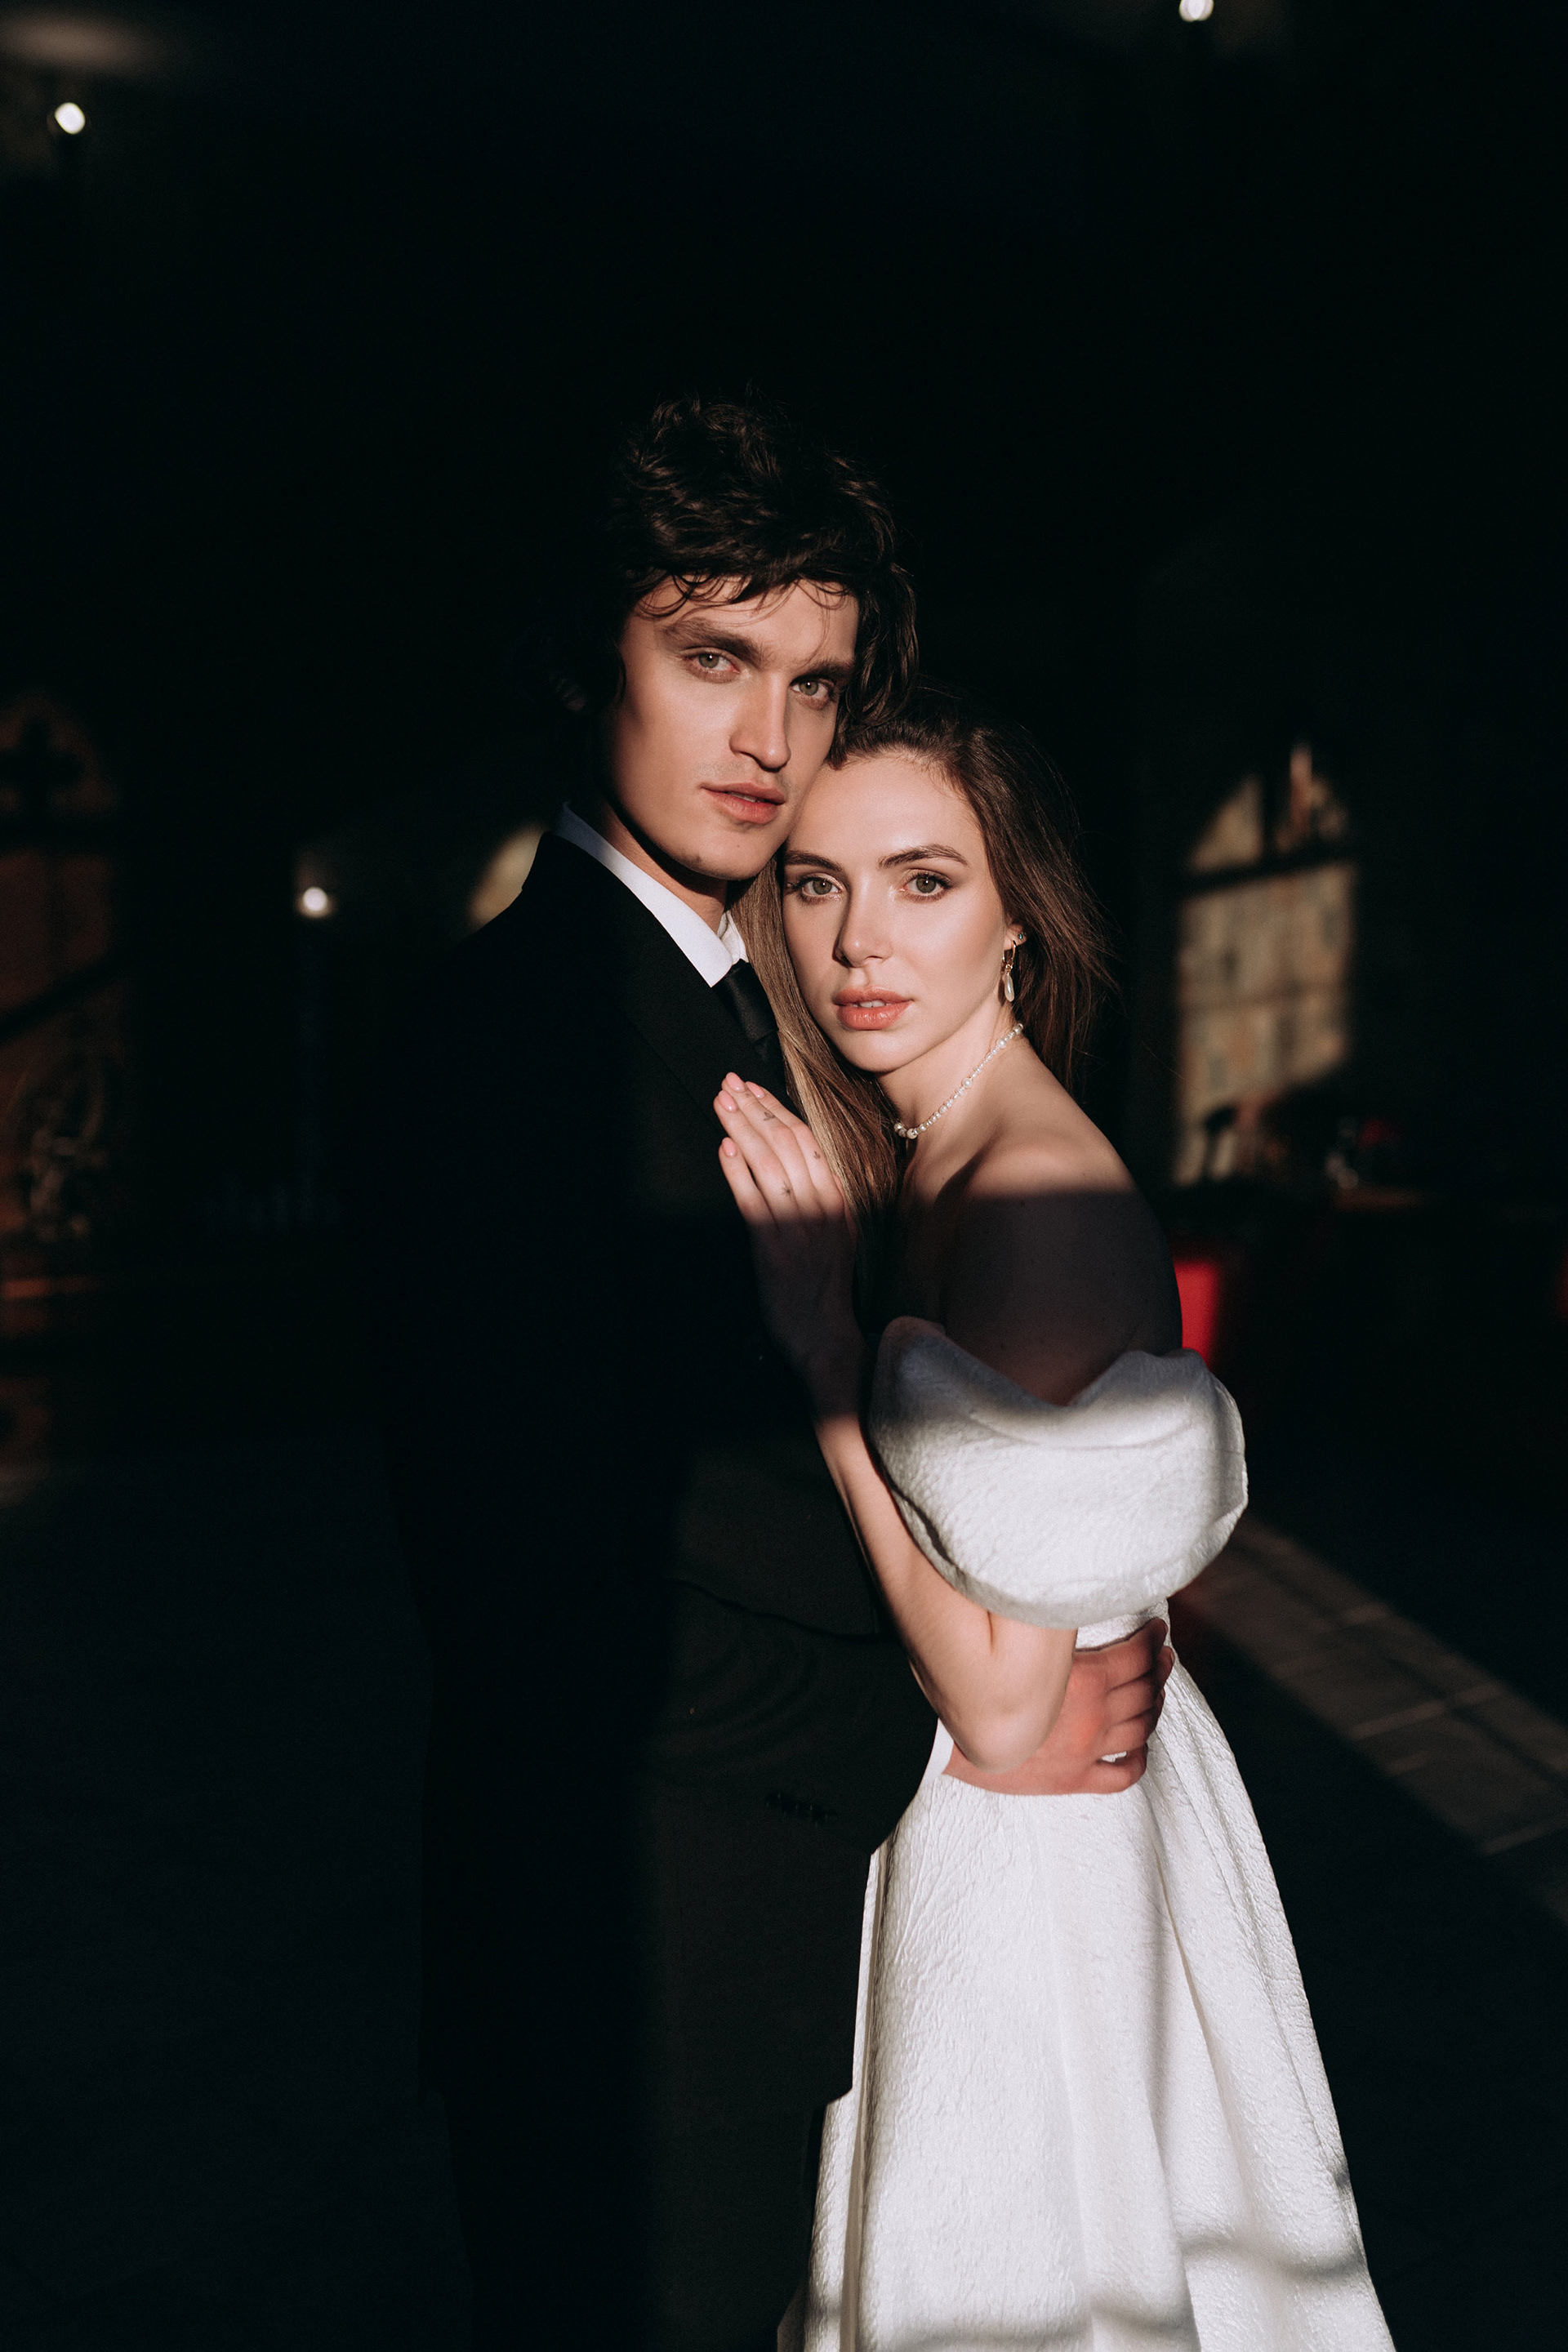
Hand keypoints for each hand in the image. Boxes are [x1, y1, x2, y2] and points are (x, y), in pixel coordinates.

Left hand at [714, 1075, 862, 1410]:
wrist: (825, 1335)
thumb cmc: (826, 1289)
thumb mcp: (838, 1235)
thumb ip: (822, 1198)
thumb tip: (796, 1160)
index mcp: (838, 1200)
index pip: (807, 1140)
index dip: (777, 1110)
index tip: (754, 1090)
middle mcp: (822, 1206)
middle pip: (786, 1143)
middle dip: (754, 1108)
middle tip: (729, 1084)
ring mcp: (798, 1225)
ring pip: (768, 1163)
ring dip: (741, 1128)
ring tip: (722, 1103)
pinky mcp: (773, 1247)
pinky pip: (753, 1200)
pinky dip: (737, 1170)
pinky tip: (725, 1148)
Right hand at [944, 1619, 1173, 1794]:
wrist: (950, 1738)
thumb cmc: (980, 1685)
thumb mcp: (1026, 1649)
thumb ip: (1059, 1638)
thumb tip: (1076, 1614)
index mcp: (1085, 1680)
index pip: (1136, 1656)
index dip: (1152, 1640)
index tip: (1158, 1628)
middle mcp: (1094, 1716)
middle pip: (1143, 1691)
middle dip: (1159, 1670)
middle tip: (1165, 1657)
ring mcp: (1088, 1751)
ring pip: (1140, 1729)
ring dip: (1154, 1708)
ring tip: (1157, 1693)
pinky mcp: (1075, 1779)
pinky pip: (1122, 1776)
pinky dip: (1139, 1760)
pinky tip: (1140, 1748)